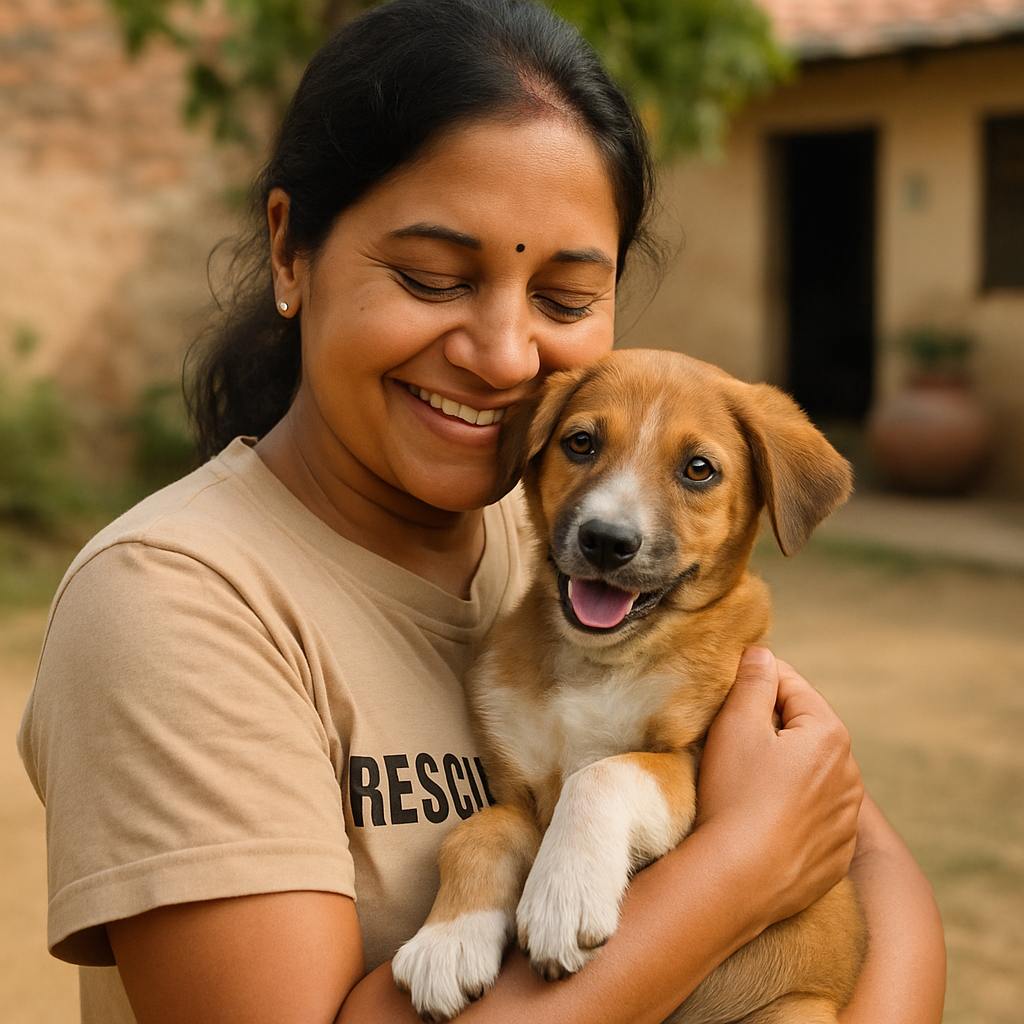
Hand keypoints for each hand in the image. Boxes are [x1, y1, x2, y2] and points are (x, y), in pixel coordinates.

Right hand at [694, 647, 862, 926]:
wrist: (739, 880)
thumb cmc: (735, 795)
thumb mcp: (736, 725)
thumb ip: (752, 681)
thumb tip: (762, 654)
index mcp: (830, 736)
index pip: (793, 687)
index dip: (758, 678)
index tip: (730, 682)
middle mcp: (851, 776)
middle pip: (806, 730)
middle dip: (773, 724)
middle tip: (730, 731)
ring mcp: (846, 820)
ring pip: (813, 775)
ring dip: (786, 766)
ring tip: (745, 776)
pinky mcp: (835, 855)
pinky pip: (815, 816)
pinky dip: (793, 808)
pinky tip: (762, 815)